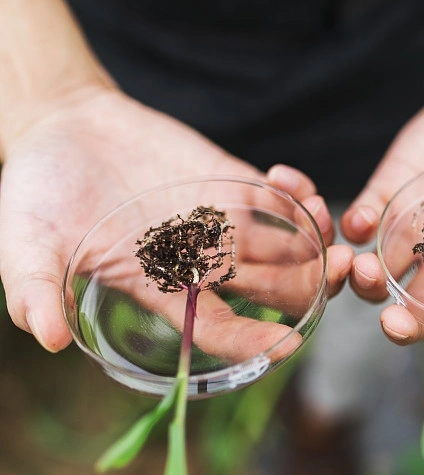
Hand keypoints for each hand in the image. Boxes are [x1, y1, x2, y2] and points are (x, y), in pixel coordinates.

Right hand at [0, 86, 351, 352]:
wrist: (63, 128)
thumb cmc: (40, 191)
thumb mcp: (25, 241)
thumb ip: (33, 287)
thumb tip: (48, 339)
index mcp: (163, 289)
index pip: (217, 327)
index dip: (251, 341)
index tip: (286, 346)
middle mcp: (203, 262)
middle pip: (272, 290)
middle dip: (311, 286)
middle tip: (341, 269)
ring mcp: (223, 221)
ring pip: (287, 245)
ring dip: (316, 239)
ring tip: (326, 222)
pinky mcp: (231, 180)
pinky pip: (279, 197)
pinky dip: (295, 193)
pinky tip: (293, 180)